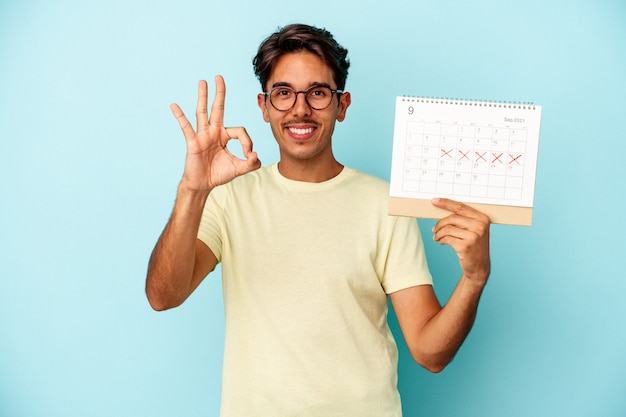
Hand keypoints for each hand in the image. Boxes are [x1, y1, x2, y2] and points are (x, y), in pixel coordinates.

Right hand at [170, 76, 260, 191]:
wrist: (203, 184)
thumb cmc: (218, 174)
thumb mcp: (239, 169)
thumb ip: (251, 163)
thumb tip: (255, 154)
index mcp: (225, 136)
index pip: (239, 131)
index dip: (247, 142)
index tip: (249, 155)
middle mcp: (213, 132)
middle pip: (218, 108)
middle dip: (220, 93)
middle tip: (219, 77)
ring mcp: (202, 135)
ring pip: (203, 113)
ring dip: (203, 97)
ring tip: (202, 82)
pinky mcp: (193, 142)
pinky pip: (186, 127)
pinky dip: (180, 116)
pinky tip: (174, 106)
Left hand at [431, 198, 490, 284]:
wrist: (479, 267)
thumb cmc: (475, 246)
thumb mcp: (475, 230)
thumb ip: (464, 219)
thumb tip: (443, 209)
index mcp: (483, 219)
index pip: (461, 207)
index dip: (446, 203)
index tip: (434, 201)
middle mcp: (480, 226)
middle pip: (452, 218)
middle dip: (440, 223)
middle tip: (434, 229)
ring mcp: (473, 237)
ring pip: (448, 228)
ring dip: (439, 233)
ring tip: (436, 237)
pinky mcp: (465, 246)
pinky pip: (447, 239)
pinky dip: (441, 240)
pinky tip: (441, 242)